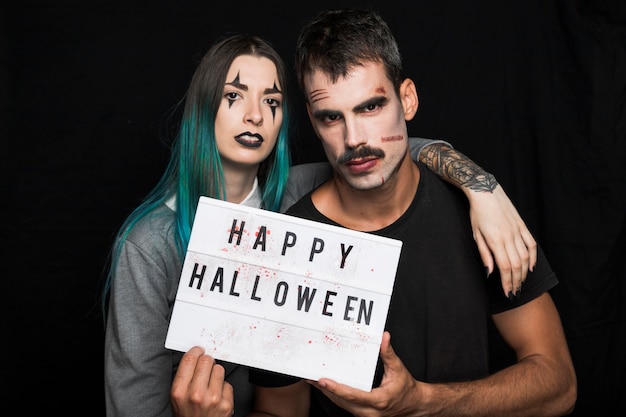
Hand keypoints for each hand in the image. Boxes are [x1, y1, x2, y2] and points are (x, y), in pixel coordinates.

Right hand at [170, 346, 233, 416]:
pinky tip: (217, 396)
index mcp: (179, 391)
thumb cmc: (187, 413)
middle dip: (206, 362)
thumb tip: (196, 354)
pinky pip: (227, 383)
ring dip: (215, 374)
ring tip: (210, 384)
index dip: (195, 351)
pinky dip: (223, 388)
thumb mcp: (177, 396)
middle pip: (207, 360)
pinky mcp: (226, 404)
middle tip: (204, 367)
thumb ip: (184, 376)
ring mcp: (213, 400)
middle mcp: (196, 395)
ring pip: (219, 369)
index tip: (198, 350)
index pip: (190, 359)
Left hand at [308, 332, 422, 416]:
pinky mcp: (362, 414)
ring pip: (341, 405)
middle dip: (325, 390)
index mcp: (378, 401)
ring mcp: (365, 415)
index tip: (323, 380)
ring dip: (327, 393)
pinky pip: (345, 406)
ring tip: (312, 380)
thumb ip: (388, 353)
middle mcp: (370, 412)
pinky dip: (335, 396)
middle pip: (342, 402)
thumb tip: (384, 337)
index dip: (336, 388)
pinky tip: (325, 387)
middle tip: (310, 377)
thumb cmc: (406, 388)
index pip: (352, 395)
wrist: (414, 405)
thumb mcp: (398, 369)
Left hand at [468, 185, 536, 297]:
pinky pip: (531, 244)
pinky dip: (533, 257)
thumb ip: (484, 254)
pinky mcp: (522, 225)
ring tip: (521, 283)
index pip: (504, 268)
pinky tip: (531, 267)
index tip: (508, 293)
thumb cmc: (477, 213)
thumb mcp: (476, 234)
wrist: (485, 191)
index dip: (507, 283)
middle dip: (517, 282)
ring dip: (524, 273)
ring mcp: (517, 231)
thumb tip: (490, 272)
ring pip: (525, 257)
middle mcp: (509, 237)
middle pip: (517, 265)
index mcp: (495, 240)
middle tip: (515, 293)